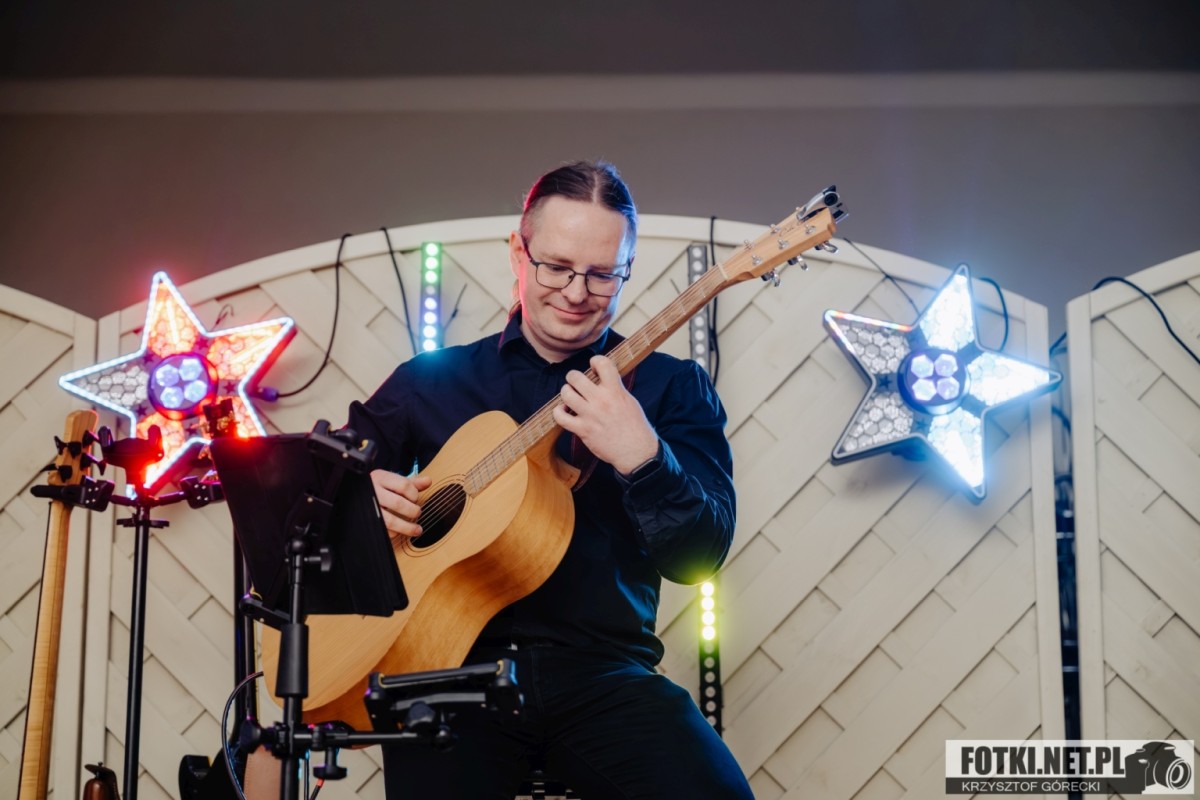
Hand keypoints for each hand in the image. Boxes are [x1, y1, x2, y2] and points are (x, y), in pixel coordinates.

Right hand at [371, 469, 432, 542]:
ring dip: (407, 527)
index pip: (404, 485)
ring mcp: (368, 507)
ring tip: (417, 529)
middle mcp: (373, 491)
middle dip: (412, 511)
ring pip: (390, 520)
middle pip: (398, 503)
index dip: (414, 494)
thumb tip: (428, 481)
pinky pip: (383, 531)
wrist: (355, 493)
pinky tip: (400, 531)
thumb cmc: (377, 487)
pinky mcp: (366, 521)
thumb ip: (411, 483)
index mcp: (380, 478)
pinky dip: (395, 533)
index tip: (415, 499)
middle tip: (417, 513)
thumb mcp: (392, 481)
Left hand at [553, 355, 658, 474]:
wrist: (636, 452)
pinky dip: (558, 412)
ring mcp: (590, 415)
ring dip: (566, 393)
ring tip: (571, 396)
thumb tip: (602, 378)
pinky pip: (560, 417)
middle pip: (575, 377)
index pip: (602, 363)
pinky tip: (564, 412)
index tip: (594, 367)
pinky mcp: (583, 430)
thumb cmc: (635, 426)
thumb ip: (615, 388)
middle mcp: (601, 400)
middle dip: (573, 377)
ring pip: (566, 394)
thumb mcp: (629, 401)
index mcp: (616, 391)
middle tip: (577, 383)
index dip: (595, 361)